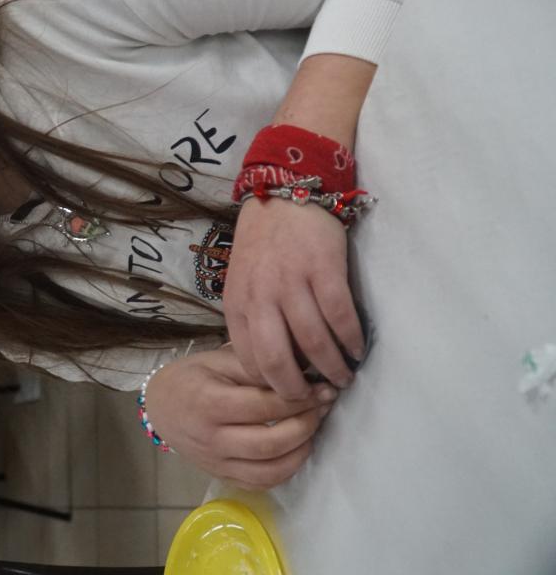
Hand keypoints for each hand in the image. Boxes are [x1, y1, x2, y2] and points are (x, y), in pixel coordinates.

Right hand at [144, 348, 337, 489]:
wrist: (160, 406)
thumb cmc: (192, 377)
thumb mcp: (218, 360)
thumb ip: (256, 368)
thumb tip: (302, 375)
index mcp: (208, 404)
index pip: (263, 406)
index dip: (299, 398)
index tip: (324, 389)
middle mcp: (212, 438)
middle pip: (270, 442)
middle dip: (306, 425)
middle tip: (323, 407)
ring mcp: (216, 462)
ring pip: (268, 470)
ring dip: (300, 451)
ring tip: (313, 429)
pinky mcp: (222, 476)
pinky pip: (260, 483)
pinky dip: (285, 470)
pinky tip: (296, 450)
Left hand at [223, 197, 364, 398]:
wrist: (283, 198)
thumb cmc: (263, 247)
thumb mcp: (242, 285)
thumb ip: (252, 321)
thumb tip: (271, 366)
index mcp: (238, 304)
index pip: (249, 361)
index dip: (271, 386)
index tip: (290, 396)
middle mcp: (261, 297)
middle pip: (277, 361)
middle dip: (298, 389)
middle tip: (316, 398)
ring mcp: (292, 282)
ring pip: (313, 342)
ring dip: (332, 368)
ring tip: (344, 378)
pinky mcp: (323, 269)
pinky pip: (340, 315)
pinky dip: (351, 339)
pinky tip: (357, 349)